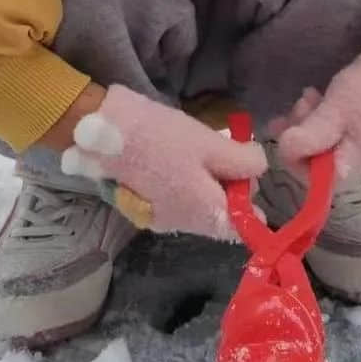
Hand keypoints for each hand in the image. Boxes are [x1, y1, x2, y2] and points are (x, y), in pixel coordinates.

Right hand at [60, 84, 267, 240]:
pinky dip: (184, 187)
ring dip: (206, 186)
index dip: (251, 200)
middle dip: (228, 187)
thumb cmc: (160, 137)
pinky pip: (177, 204)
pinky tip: (176, 161)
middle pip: (221, 216)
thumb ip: (242, 162)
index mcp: (205, 214)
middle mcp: (184, 226)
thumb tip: (261, 170)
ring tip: (197, 152)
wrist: (99, 135)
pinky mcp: (143, 210)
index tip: (247, 172)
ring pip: (198, 209)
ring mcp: (161, 220)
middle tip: (222, 152)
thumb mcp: (209, 143)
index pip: (244, 226)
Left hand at [272, 35, 360, 181]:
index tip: (291, 132)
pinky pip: (326, 134)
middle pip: (313, 163)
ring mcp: (354, 150)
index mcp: (353, 165)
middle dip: (299, 134)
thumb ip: (313, 134)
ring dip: (305, 122)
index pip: (316, 182)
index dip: (296, 160)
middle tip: (302, 103)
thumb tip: (286, 151)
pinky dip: (314, 118)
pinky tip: (312, 98)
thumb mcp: (337, 109)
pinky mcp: (352, 135)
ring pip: (317, 146)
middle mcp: (355, 165)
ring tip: (308, 96)